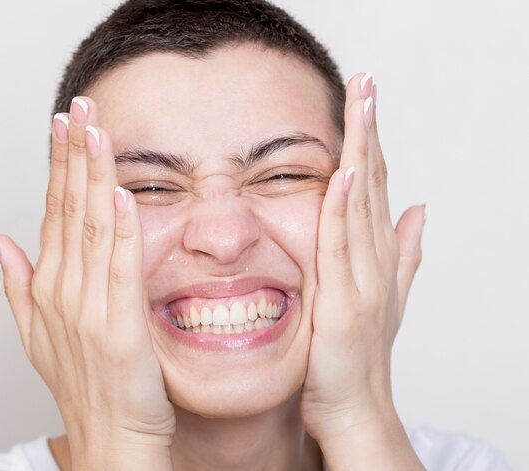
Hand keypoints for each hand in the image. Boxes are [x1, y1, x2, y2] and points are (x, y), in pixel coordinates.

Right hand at [0, 97, 173, 468]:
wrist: (110, 437)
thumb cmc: (83, 385)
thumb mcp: (36, 333)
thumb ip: (16, 283)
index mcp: (49, 288)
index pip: (51, 211)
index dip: (57, 165)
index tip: (63, 125)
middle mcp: (64, 292)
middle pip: (68, 209)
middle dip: (74, 154)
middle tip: (79, 106)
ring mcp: (89, 309)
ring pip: (90, 228)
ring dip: (93, 176)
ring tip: (95, 130)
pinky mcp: (120, 327)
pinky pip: (120, 268)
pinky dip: (119, 229)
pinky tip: (119, 193)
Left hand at [300, 74, 424, 450]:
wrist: (355, 407)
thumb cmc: (359, 355)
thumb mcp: (383, 295)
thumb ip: (404, 252)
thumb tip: (421, 209)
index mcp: (378, 256)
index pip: (376, 187)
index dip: (374, 142)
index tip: (367, 102)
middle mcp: (377, 260)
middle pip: (374, 183)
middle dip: (371, 130)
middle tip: (367, 81)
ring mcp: (364, 279)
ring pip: (362, 205)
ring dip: (363, 153)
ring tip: (363, 104)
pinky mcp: (344, 302)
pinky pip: (341, 248)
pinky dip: (343, 209)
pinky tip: (345, 172)